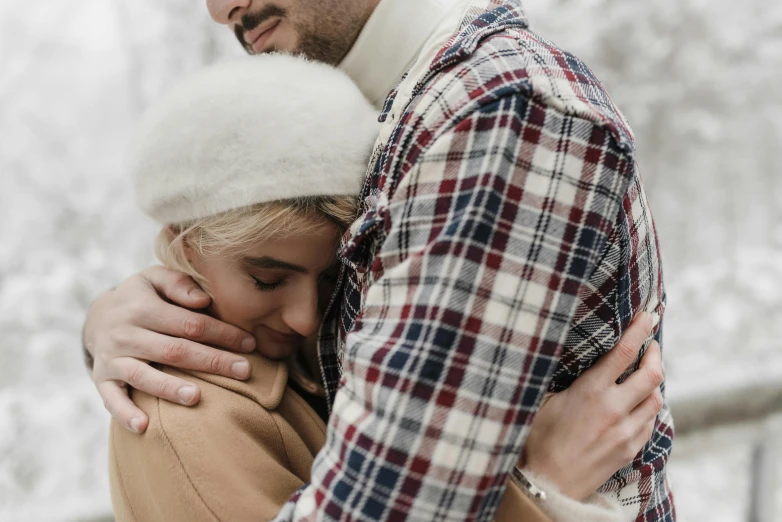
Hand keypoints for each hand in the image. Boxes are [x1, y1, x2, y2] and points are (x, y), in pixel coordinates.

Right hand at [85, 266, 256, 433]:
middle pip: (174, 351)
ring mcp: (113, 359)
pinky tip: (144, 427)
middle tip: (244, 371)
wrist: (97, 316)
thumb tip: (204, 300)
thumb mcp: (154, 279)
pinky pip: (112, 399)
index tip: (250, 344)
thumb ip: (179, 284)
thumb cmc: (140, 297)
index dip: (221, 334)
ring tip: (196, 397)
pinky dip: (125, 414)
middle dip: (211, 361)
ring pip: (143, 376)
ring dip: (169, 388)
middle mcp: (126, 334)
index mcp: (143, 308)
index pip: (189, 324)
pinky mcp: (102, 379)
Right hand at [522, 312, 663, 500]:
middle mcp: (614, 409)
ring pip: (655, 398)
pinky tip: (638, 405)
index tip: (649, 316)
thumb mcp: (547, 400)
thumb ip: (569, 380)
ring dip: (653, 383)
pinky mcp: (630, 449)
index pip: (624, 353)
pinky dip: (647, 408)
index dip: (640, 331)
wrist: (548, 483)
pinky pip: (649, 422)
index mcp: (591, 391)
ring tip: (645, 375)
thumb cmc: (539, 439)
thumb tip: (578, 358)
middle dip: (655, 354)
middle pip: (652, 374)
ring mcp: (626, 431)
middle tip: (651, 346)